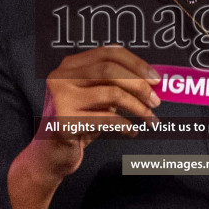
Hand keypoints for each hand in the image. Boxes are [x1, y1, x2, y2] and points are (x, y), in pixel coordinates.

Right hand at [7, 45, 160, 208]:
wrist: (52, 155)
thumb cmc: (79, 122)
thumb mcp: (96, 98)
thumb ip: (115, 85)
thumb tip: (152, 82)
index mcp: (69, 66)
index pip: (108, 53)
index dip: (136, 63)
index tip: (156, 78)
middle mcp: (61, 78)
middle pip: (109, 70)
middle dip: (139, 85)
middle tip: (156, 101)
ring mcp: (60, 99)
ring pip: (111, 94)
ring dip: (138, 107)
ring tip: (150, 119)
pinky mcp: (65, 122)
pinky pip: (107, 119)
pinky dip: (126, 125)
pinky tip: (132, 132)